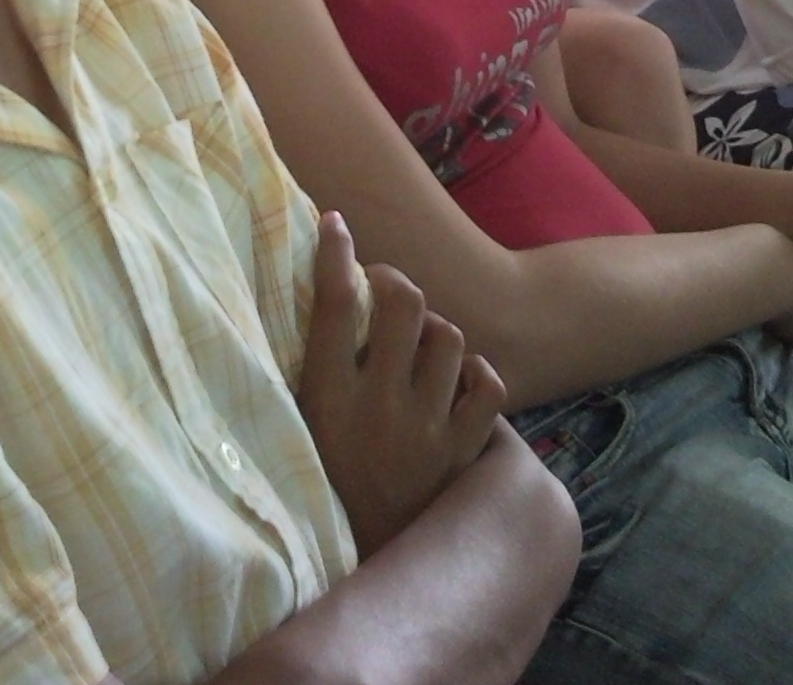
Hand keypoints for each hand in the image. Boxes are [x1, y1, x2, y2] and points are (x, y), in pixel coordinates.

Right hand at [296, 212, 505, 556]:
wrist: (369, 568)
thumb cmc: (327, 487)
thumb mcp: (304, 428)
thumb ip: (317, 370)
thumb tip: (333, 298)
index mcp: (326, 400)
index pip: (330, 306)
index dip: (334, 255)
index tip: (335, 223)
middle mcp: (378, 409)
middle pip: (403, 305)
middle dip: (396, 284)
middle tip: (386, 292)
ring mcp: (426, 431)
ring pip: (449, 337)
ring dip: (435, 330)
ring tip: (419, 344)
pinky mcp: (463, 453)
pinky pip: (488, 385)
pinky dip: (476, 373)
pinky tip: (456, 380)